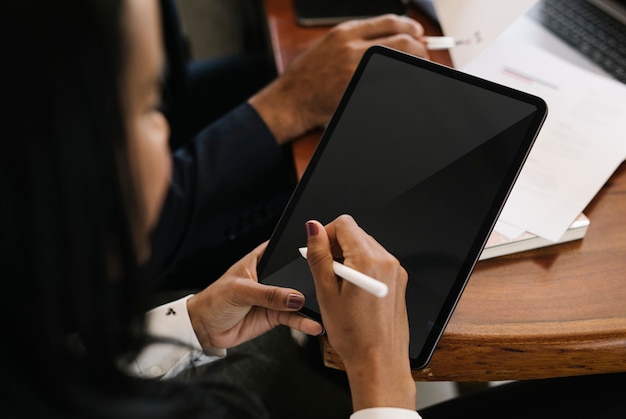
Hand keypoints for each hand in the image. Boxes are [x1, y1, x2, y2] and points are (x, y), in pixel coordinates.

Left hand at [186, 241, 322, 349]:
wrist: (204, 329)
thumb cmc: (214, 301)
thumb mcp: (240, 291)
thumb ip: (269, 294)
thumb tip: (294, 297)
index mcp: (260, 259)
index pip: (285, 251)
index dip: (302, 251)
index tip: (320, 255)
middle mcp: (271, 277)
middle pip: (296, 275)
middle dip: (311, 280)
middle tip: (326, 284)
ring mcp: (275, 297)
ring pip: (298, 299)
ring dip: (311, 304)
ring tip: (324, 308)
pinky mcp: (275, 316)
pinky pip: (294, 318)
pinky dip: (304, 322)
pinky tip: (314, 325)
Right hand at [249, 14, 427, 143]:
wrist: (290, 100)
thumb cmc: (306, 76)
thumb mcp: (327, 46)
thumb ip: (354, 39)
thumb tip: (385, 38)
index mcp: (345, 32)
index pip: (389, 21)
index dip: (410, 27)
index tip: (418, 33)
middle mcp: (352, 47)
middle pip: (402, 40)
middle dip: (419, 47)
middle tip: (422, 55)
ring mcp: (356, 69)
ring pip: (400, 60)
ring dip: (414, 64)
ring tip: (416, 69)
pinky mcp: (358, 88)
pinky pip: (390, 81)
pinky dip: (400, 80)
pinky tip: (403, 82)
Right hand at [304, 215, 414, 410]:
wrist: (379, 361)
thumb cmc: (354, 335)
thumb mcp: (326, 292)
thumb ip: (319, 255)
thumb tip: (313, 229)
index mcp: (368, 260)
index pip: (344, 223)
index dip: (326, 234)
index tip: (318, 252)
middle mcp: (387, 261)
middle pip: (356, 233)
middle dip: (336, 247)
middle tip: (327, 273)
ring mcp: (396, 270)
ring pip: (366, 246)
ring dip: (348, 258)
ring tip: (340, 286)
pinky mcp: (399, 280)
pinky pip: (376, 261)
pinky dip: (361, 268)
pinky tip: (353, 291)